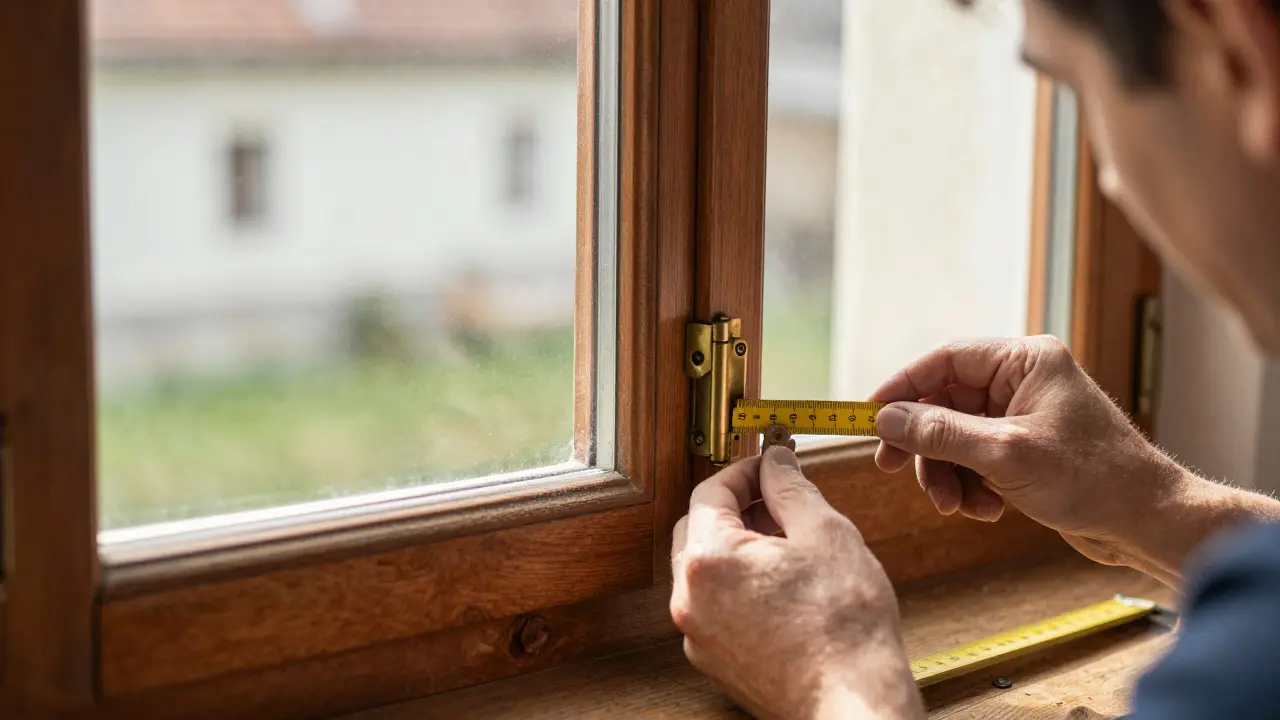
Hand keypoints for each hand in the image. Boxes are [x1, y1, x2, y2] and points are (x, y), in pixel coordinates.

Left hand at [670, 447, 923, 719]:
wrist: (852, 701)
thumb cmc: (844, 625)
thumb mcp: (824, 533)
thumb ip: (791, 487)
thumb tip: (776, 463)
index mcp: (708, 561)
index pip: (709, 492)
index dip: (742, 472)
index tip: (769, 466)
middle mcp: (690, 600)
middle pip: (698, 529)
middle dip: (735, 507)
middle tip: (777, 500)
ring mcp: (699, 635)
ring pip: (706, 570)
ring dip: (738, 546)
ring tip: (788, 543)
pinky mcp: (715, 660)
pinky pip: (717, 605)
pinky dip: (740, 584)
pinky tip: (783, 584)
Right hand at [869, 336, 1201, 585]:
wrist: (1147, 521)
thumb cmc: (1091, 479)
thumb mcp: (1003, 455)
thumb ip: (939, 433)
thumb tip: (886, 419)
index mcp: (1025, 361)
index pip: (944, 360)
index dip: (902, 387)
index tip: (869, 417)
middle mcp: (1023, 380)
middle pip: (945, 402)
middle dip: (925, 445)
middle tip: (893, 470)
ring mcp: (1024, 415)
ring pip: (956, 436)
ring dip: (947, 473)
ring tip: (957, 505)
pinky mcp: (1026, 448)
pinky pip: (976, 458)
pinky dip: (971, 485)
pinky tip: (988, 509)